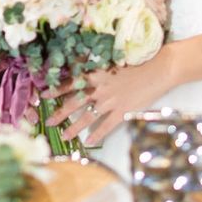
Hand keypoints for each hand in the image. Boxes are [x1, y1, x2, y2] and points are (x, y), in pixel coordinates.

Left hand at [34, 54, 173, 147]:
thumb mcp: (111, 58)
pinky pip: (107, 126)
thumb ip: (96, 64)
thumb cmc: (136, 60)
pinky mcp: (123, 112)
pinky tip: (90, 143)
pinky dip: (98, 135)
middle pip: (74, 102)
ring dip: (74, 128)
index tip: (44, 96)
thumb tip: (79, 62)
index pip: (70, 83)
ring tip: (64, 136)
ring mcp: (111, 101)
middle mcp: (99, 88)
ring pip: (87, 117)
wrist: (158, 68)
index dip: (56, 90)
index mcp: (95, 73)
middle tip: (48, 122)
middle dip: (60, 113)